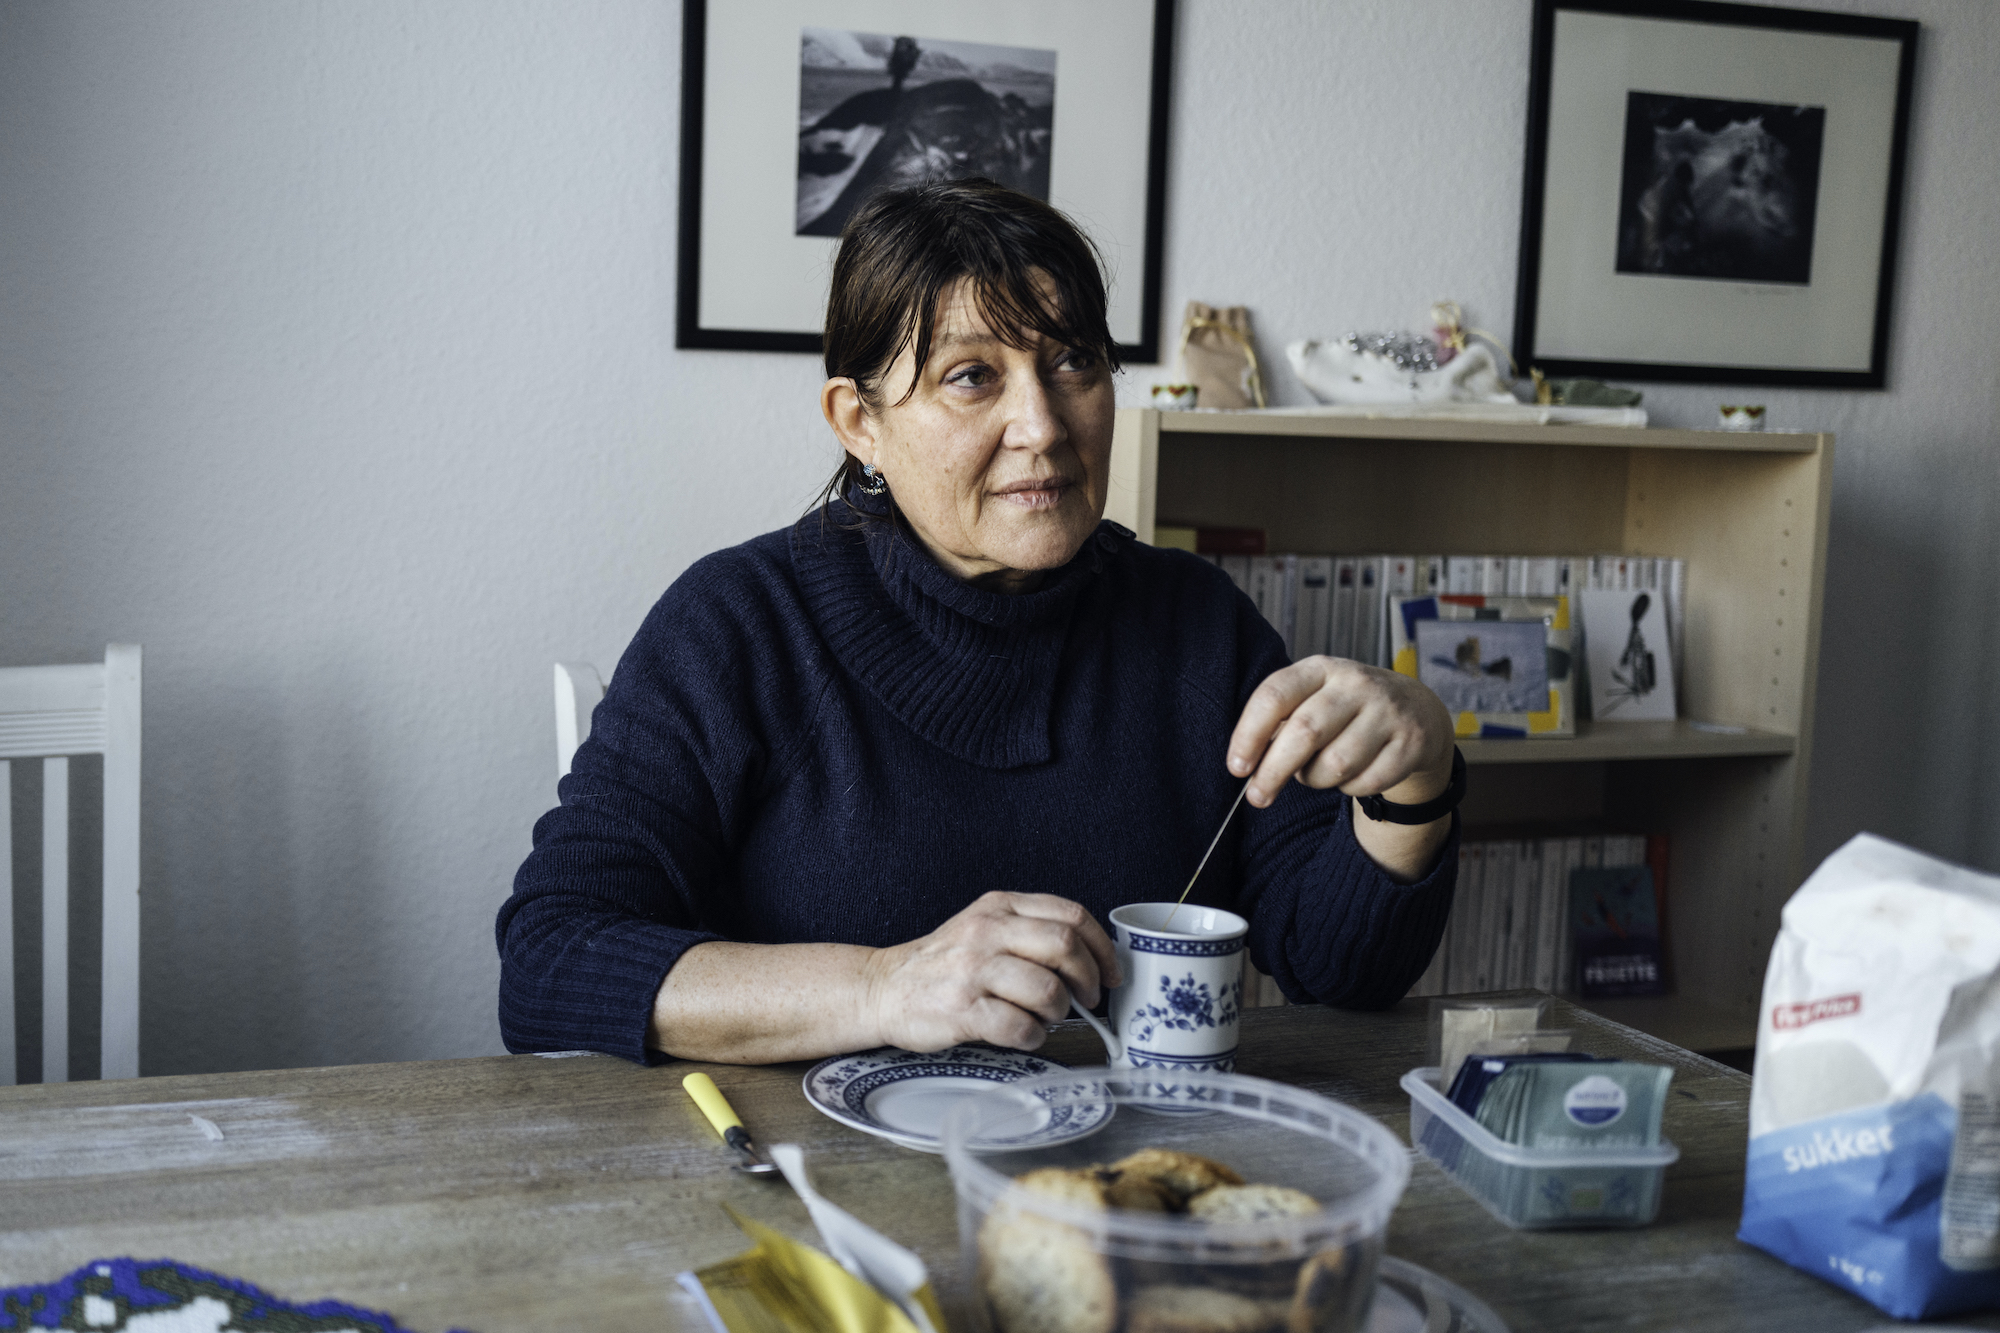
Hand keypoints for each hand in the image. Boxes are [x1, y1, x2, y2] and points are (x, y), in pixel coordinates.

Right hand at [861, 892, 1122, 1052]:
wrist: (883, 988)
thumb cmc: (943, 964)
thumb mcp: (983, 927)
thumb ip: (1029, 932)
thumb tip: (1092, 960)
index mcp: (999, 907)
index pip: (1071, 915)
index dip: (1102, 947)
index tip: (1111, 973)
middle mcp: (987, 931)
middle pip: (1066, 947)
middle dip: (1088, 980)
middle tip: (1088, 999)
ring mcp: (973, 970)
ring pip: (1047, 990)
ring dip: (1059, 1012)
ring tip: (1045, 1017)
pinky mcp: (962, 1010)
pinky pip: (1020, 1026)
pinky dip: (1033, 1036)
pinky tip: (1024, 1034)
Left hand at [1228, 657, 1453, 808]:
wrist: (1417, 710)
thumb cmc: (1347, 710)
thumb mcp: (1313, 700)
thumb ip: (1280, 724)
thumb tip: (1247, 764)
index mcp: (1321, 669)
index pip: (1275, 695)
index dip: (1249, 734)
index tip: (1237, 767)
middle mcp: (1356, 684)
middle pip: (1304, 732)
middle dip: (1273, 771)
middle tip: (1257, 797)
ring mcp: (1388, 711)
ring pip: (1336, 764)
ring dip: (1316, 780)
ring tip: (1317, 774)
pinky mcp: (1411, 742)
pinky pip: (1367, 781)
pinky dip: (1351, 788)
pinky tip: (1352, 775)